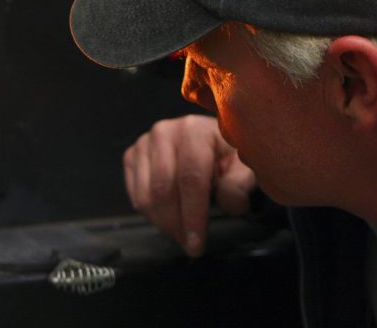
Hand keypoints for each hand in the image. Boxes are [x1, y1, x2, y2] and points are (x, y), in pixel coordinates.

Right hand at [123, 115, 255, 256]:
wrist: (211, 144)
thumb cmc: (229, 157)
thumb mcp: (244, 169)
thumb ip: (240, 184)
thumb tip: (231, 202)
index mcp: (194, 131)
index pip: (190, 179)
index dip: (193, 215)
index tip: (197, 243)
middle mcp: (164, 132)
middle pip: (163, 189)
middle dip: (176, 225)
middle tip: (191, 245)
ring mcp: (144, 143)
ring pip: (146, 196)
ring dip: (164, 223)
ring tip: (182, 233)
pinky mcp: (132, 156)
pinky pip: (136, 195)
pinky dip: (151, 214)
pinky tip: (170, 217)